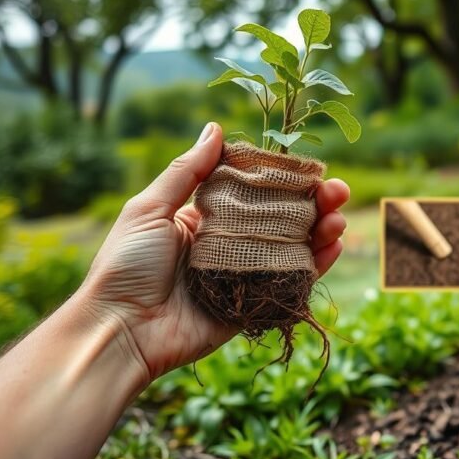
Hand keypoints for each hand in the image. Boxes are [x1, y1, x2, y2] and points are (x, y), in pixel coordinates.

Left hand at [79, 122, 349, 381]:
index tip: (312, 167)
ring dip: (322, 231)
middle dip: (316, 203)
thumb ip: (186, 171)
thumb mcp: (149, 209)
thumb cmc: (125, 266)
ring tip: (338, 219)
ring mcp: (244, 276)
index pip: (256, 192)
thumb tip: (215, 127)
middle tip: (338, 191)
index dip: (286, 178)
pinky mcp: (254, 306)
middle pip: (284, 218)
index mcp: (205, 219)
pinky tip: (333, 248)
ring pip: (295, 249)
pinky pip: (292, 283)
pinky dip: (317, 266)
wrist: (120, 331)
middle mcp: (230, 245)